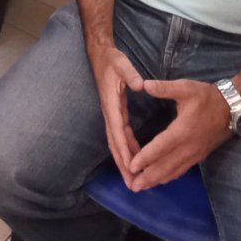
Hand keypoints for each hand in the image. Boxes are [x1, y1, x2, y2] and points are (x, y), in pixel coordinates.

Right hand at [88, 45, 146, 190]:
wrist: (100, 56)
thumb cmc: (112, 61)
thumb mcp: (122, 64)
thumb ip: (130, 74)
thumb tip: (140, 84)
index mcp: (112, 104)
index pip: (117, 130)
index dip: (124, 149)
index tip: (131, 166)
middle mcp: (109, 113)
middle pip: (115, 144)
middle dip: (123, 165)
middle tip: (131, 184)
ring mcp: (111, 115)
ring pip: (116, 143)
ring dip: (123, 161)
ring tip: (133, 179)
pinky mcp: (114, 114)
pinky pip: (119, 136)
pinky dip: (126, 149)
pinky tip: (136, 158)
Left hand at [126, 79, 231, 189]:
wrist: (232, 109)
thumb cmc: (207, 97)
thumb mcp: (186, 87)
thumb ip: (164, 88)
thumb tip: (144, 84)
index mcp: (182, 130)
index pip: (160, 147)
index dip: (145, 158)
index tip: (131, 167)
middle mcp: (188, 146)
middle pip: (165, 166)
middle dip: (148, 177)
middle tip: (132, 186)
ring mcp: (194, 154)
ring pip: (174, 171)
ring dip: (157, 180)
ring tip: (141, 187)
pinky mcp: (199, 156)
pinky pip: (182, 170)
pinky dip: (169, 176)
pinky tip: (160, 180)